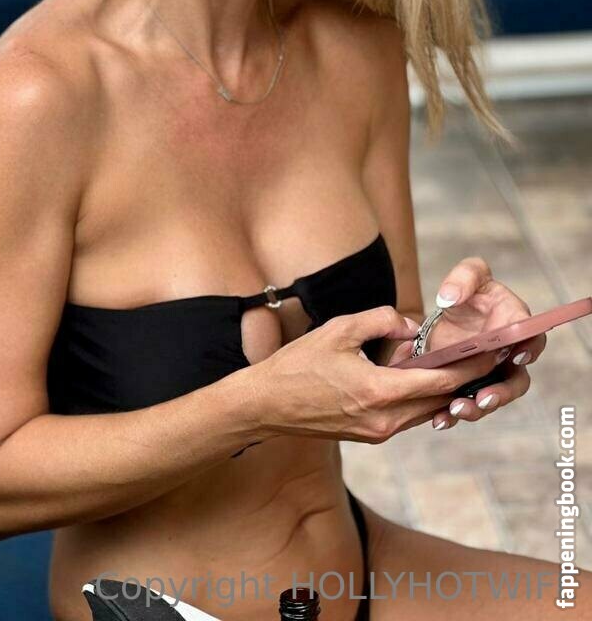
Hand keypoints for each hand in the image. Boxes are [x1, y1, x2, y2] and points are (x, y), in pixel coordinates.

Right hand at [244, 305, 518, 444]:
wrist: (266, 405)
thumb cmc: (297, 365)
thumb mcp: (339, 330)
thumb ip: (381, 320)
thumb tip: (411, 324)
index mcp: (379, 393)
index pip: (440, 382)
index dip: (469, 365)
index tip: (491, 350)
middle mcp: (384, 421)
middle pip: (439, 401)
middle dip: (464, 379)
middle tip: (485, 355)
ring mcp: (377, 433)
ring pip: (425, 412)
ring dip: (443, 392)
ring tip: (461, 366)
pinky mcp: (369, 436)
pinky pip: (407, 417)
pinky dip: (420, 399)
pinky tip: (423, 380)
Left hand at [389, 257, 546, 429]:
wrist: (445, 312)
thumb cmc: (468, 289)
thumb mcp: (469, 274)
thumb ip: (463, 278)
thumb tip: (448, 297)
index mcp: (515, 324)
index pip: (532, 339)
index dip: (528, 350)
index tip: (514, 356)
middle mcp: (508, 354)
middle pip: (516, 380)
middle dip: (502, 392)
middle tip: (483, 397)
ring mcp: (490, 374)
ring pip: (492, 397)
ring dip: (478, 408)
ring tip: (456, 410)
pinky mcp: (469, 385)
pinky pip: (467, 404)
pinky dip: (453, 415)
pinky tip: (439, 420)